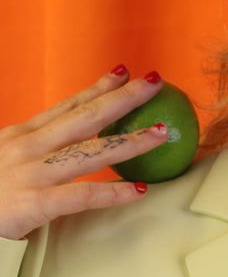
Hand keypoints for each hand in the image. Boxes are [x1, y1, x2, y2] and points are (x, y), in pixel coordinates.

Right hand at [0, 66, 170, 238]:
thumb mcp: (2, 159)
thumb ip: (30, 150)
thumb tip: (60, 143)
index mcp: (19, 136)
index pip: (66, 106)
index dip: (97, 88)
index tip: (123, 72)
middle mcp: (27, 148)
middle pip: (85, 117)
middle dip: (122, 98)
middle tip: (154, 82)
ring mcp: (30, 174)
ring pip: (91, 152)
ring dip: (130, 141)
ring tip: (162, 131)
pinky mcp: (32, 204)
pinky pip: (82, 196)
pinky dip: (113, 192)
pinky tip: (139, 191)